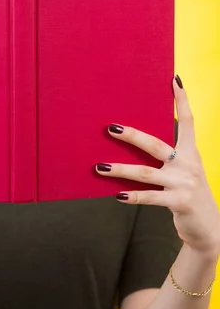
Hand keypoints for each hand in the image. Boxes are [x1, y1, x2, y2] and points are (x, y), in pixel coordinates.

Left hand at [96, 75, 219, 255]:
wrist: (209, 228)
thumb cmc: (188, 193)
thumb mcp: (184, 171)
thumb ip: (168, 157)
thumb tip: (136, 139)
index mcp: (191, 152)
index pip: (188, 121)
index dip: (182, 100)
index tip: (174, 80)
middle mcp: (189, 164)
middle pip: (156, 145)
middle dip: (132, 135)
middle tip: (110, 128)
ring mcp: (184, 184)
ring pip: (146, 173)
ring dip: (120, 170)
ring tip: (100, 167)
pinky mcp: (179, 202)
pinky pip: (151, 197)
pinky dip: (133, 196)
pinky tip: (118, 195)